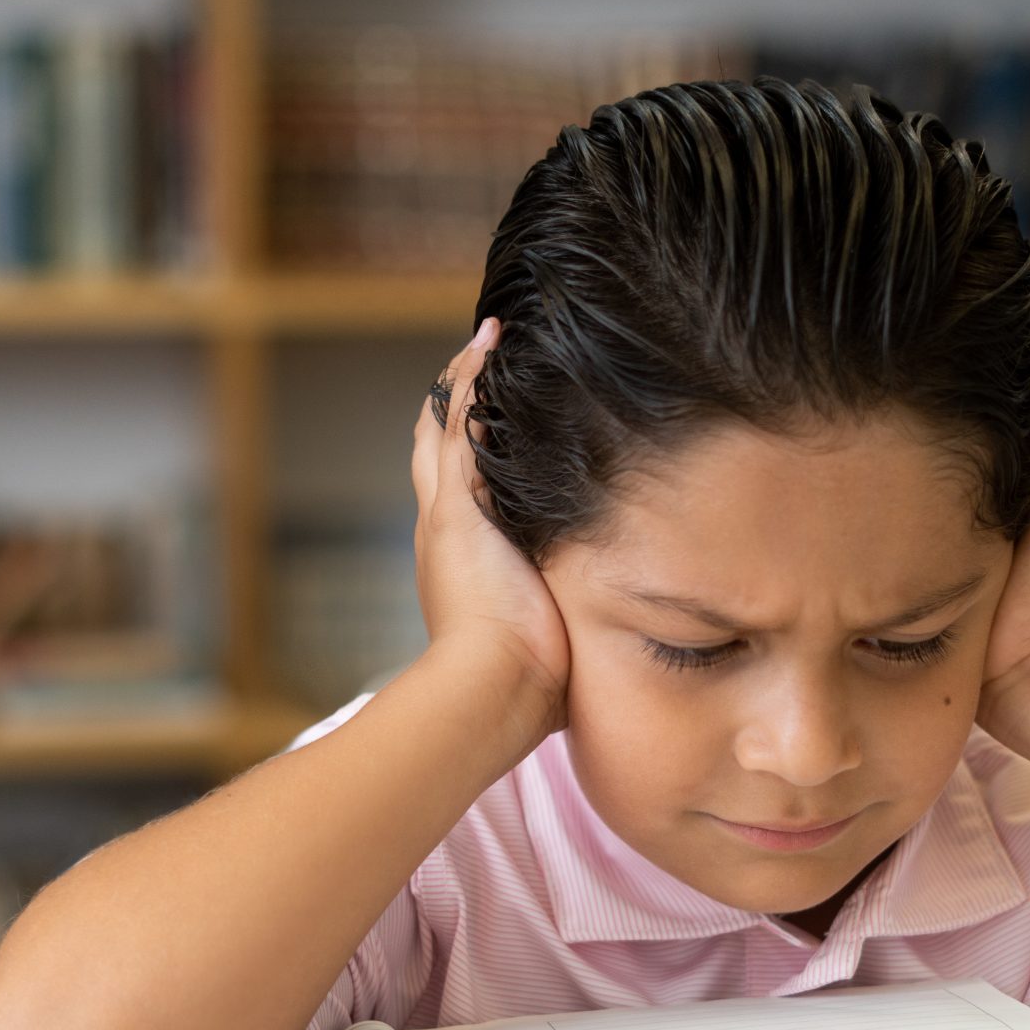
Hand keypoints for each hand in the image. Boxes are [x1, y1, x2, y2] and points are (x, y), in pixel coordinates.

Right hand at [412, 317, 571, 731]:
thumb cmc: (525, 686)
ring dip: (463, 380)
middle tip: (480, 361)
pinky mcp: (458, 508)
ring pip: (444, 429)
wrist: (491, 692)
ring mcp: (446, 517)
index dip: (467, 455)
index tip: (489, 421)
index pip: (456, 494)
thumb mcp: (544, 638)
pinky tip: (489, 344)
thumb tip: (594, 632)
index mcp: (457, 563)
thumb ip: (559, 617)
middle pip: (435, 450)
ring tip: (489, 338)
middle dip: (455, 406)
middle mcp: (441, 532)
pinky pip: (460, 424)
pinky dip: (470, 381)